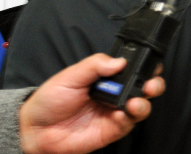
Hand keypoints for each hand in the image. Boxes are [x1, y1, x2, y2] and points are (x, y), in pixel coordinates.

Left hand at [19, 54, 164, 153]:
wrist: (36, 128)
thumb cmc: (50, 100)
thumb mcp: (71, 75)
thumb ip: (95, 65)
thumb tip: (119, 61)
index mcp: (108, 77)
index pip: (134, 68)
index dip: (147, 66)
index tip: (152, 64)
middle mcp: (116, 93)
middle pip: (145, 87)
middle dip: (154, 84)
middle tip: (150, 85)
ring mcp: (115, 112)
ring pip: (142, 106)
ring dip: (144, 103)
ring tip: (135, 102)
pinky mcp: (112, 129)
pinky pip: (128, 124)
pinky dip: (129, 118)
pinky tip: (120, 114)